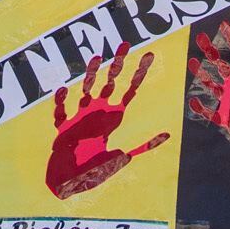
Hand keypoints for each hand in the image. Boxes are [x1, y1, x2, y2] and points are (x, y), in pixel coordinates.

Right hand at [45, 44, 169, 199]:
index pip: (128, 91)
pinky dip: (61, 101)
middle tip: (126, 44)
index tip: (147, 56)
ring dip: (91, 75)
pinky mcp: (63, 128)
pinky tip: (63, 90)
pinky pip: (61, 111)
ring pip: (86, 89)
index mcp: (112, 120)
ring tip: (96, 58)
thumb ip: (143, 147)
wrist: (67, 184)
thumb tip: (168, 135)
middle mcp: (97, 113)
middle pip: (110, 82)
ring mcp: (79, 118)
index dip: (138, 74)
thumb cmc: (93, 173)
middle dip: (118, 63)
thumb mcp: (121, 159)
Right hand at [185, 23, 229, 160]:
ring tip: (192, 62)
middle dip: (211, 51)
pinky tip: (193, 100)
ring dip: (202, 74)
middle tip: (201, 37)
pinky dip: (200, 107)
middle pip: (220, 65)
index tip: (224, 25)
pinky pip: (208, 113)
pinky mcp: (224, 120)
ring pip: (211, 85)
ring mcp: (228, 103)